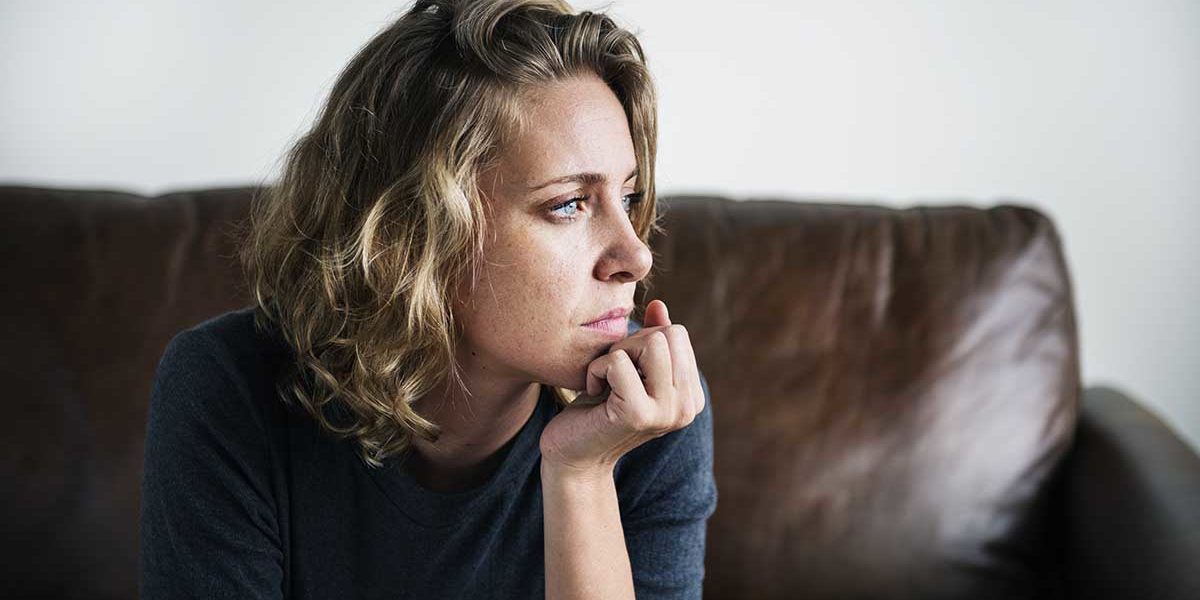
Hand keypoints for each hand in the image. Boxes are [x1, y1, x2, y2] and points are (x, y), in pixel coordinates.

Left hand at [539, 299, 705, 474]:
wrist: (573, 455)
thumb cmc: (598, 409)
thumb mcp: (630, 369)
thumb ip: (651, 339)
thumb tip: (658, 305)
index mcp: (691, 396)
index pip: (678, 334)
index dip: (642, 341)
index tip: (625, 371)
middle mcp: (687, 407)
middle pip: (668, 334)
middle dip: (631, 343)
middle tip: (612, 374)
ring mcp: (666, 412)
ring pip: (651, 342)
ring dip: (617, 354)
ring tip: (606, 381)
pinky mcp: (638, 415)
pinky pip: (618, 362)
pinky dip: (597, 369)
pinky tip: (594, 393)